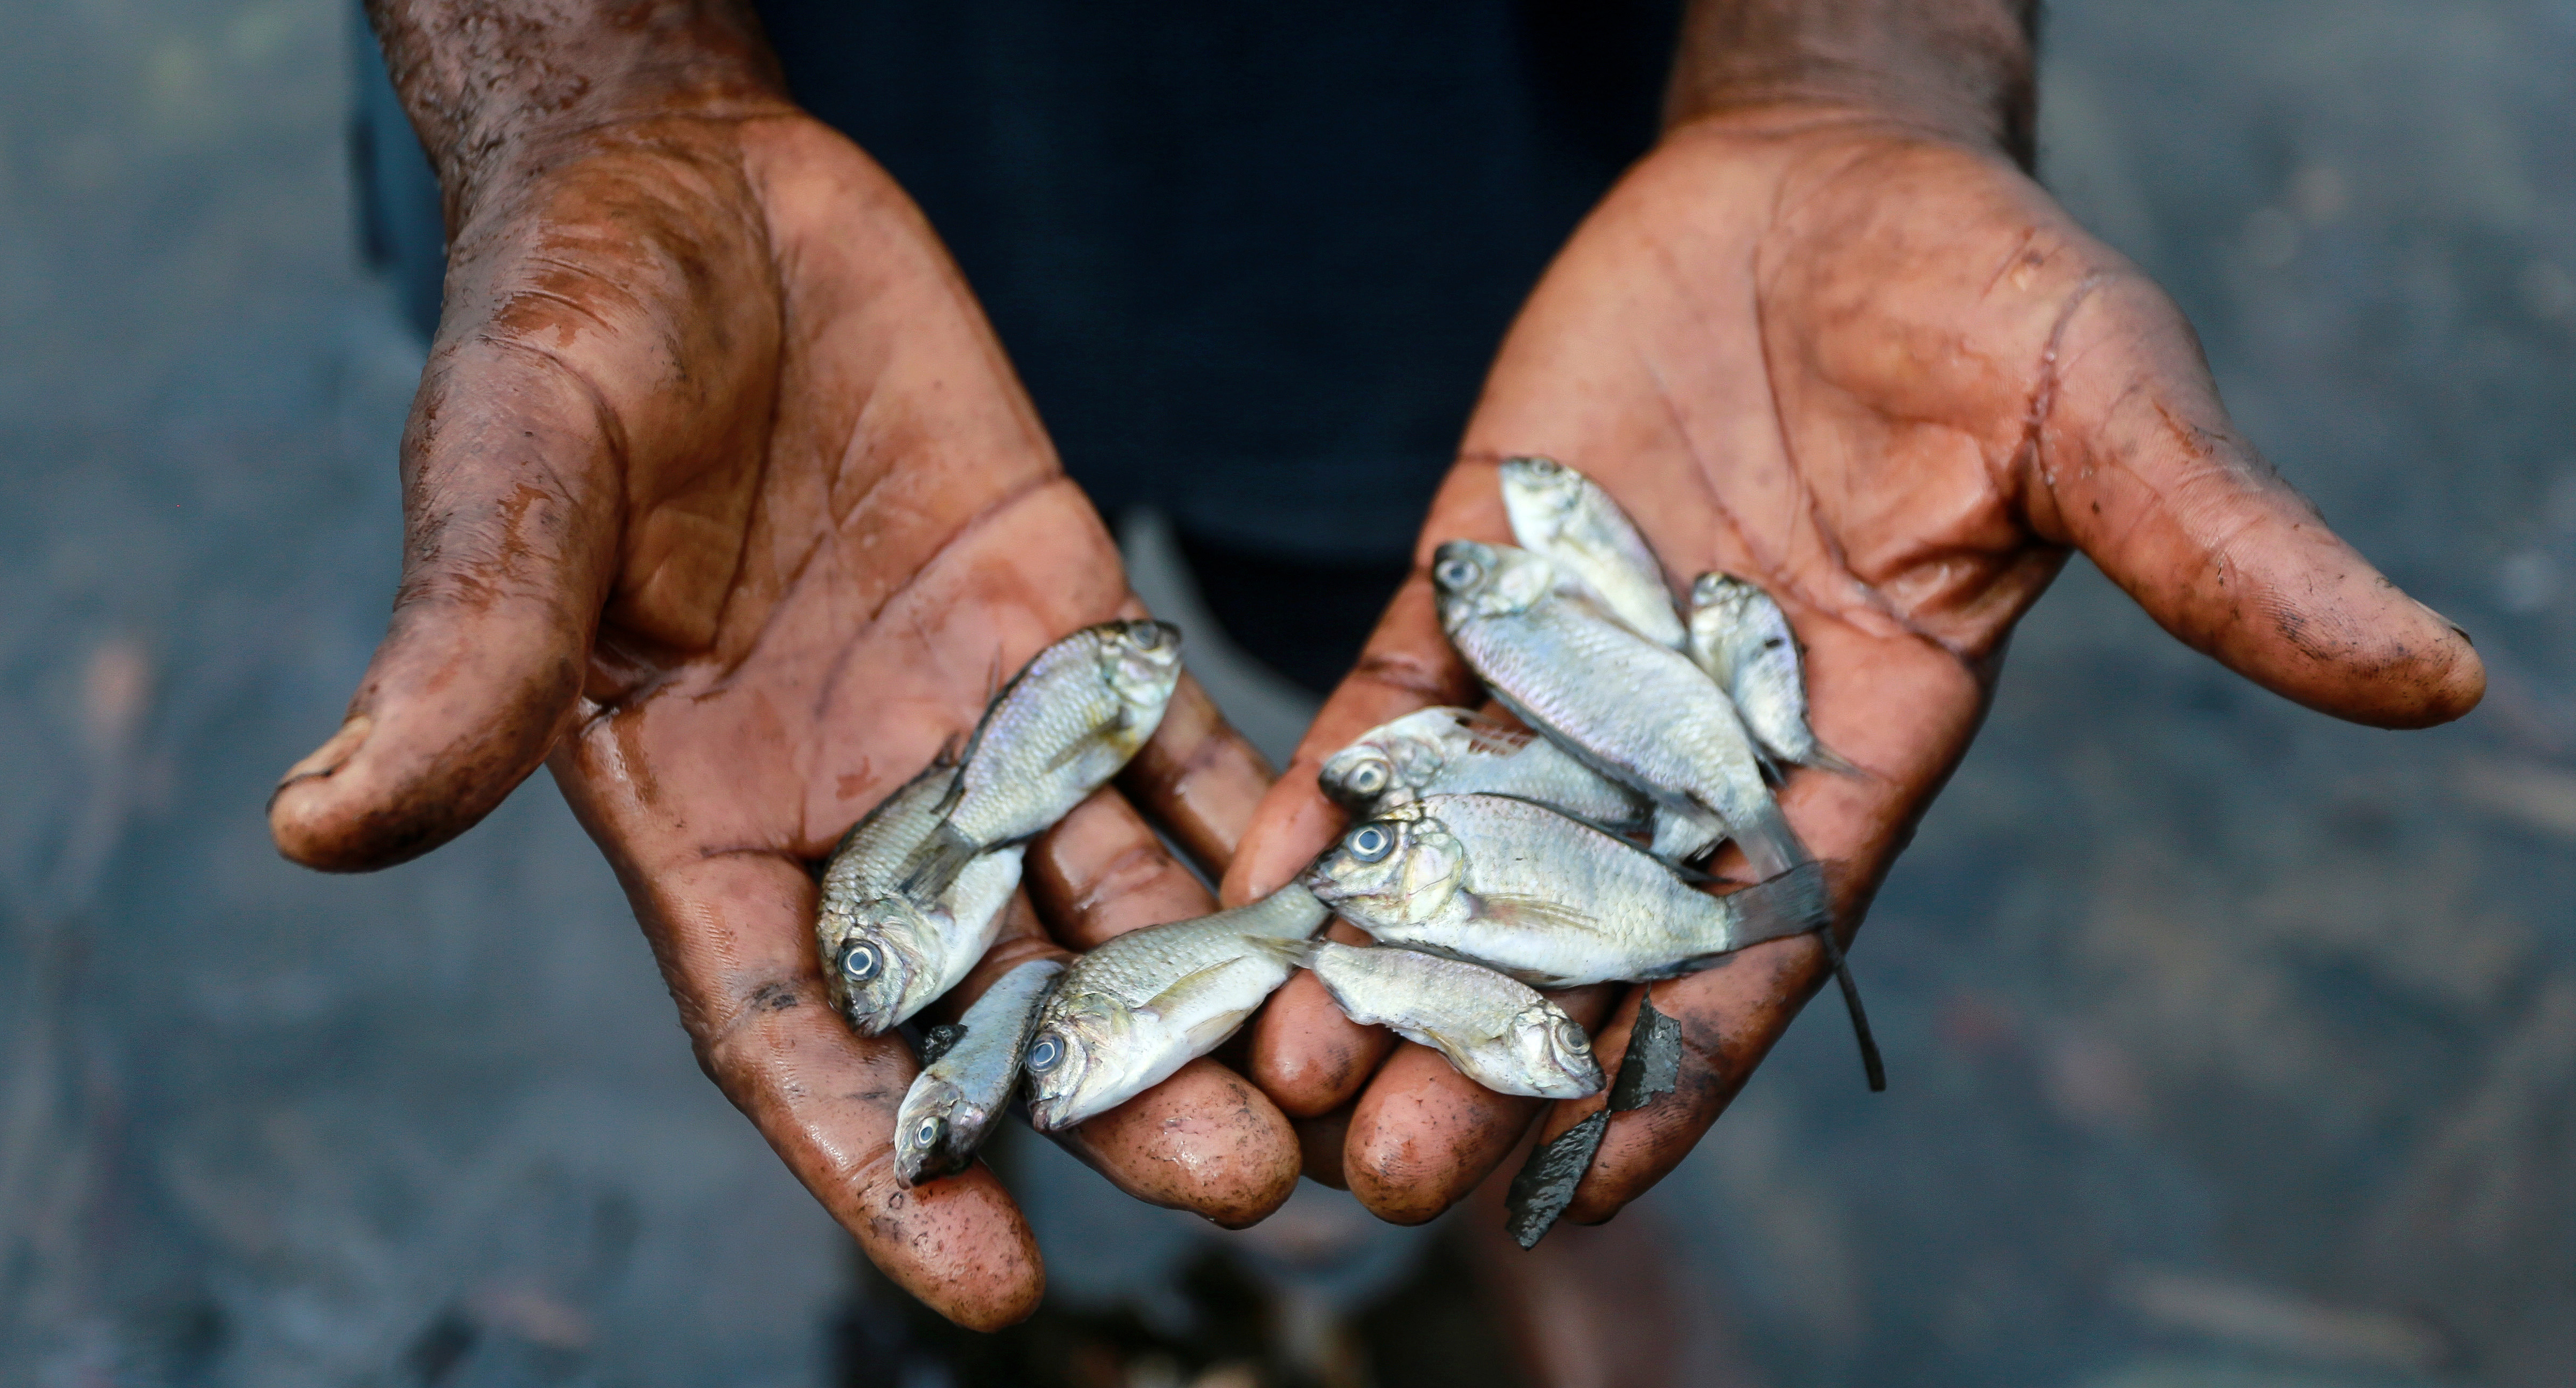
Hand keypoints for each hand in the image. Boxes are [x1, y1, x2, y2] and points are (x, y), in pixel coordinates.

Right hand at [268, 15, 1291, 1327]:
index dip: (874, 1156)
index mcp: (692, 813)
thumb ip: (466, 654)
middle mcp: (845, 799)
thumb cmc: (568, 321)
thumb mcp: (513, 473)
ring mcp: (968, 714)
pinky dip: (1264, 827)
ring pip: (1104, 892)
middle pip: (983, 988)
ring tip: (1324, 1086)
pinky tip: (1365, 898)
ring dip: (1211, 989)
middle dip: (1099, 1093)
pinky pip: (1176, 748)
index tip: (984, 1279)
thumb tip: (321, 827)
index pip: (785, 1024)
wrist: (697, 180)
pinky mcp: (1064, 614)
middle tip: (1235, 1182)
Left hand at [1222, 100, 2482, 1222]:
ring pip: (1454, 863)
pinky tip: (1229, 900)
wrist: (1822, 174)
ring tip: (1270, 1080)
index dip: (1679, 1073)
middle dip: (1485, 1056)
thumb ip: (2218, 551)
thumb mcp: (2103, 408)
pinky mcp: (1470, 593)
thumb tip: (2433, 672)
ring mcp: (1568, 677)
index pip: (1761, 951)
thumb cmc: (1983, 286)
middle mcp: (1695, 750)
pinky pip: (1378, 727)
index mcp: (1853, 754)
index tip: (1583, 1182)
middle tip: (1379, 1165)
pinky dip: (1311, 813)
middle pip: (1580, 944)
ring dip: (1368, 973)